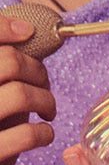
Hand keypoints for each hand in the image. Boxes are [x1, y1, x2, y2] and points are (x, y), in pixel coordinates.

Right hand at [0, 14, 55, 164]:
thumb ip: (3, 77)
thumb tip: (26, 38)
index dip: (3, 28)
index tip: (27, 33)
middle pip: (7, 61)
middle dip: (37, 70)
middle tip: (44, 84)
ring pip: (20, 93)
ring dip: (45, 99)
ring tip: (48, 111)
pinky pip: (27, 133)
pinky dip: (44, 132)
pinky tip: (44, 135)